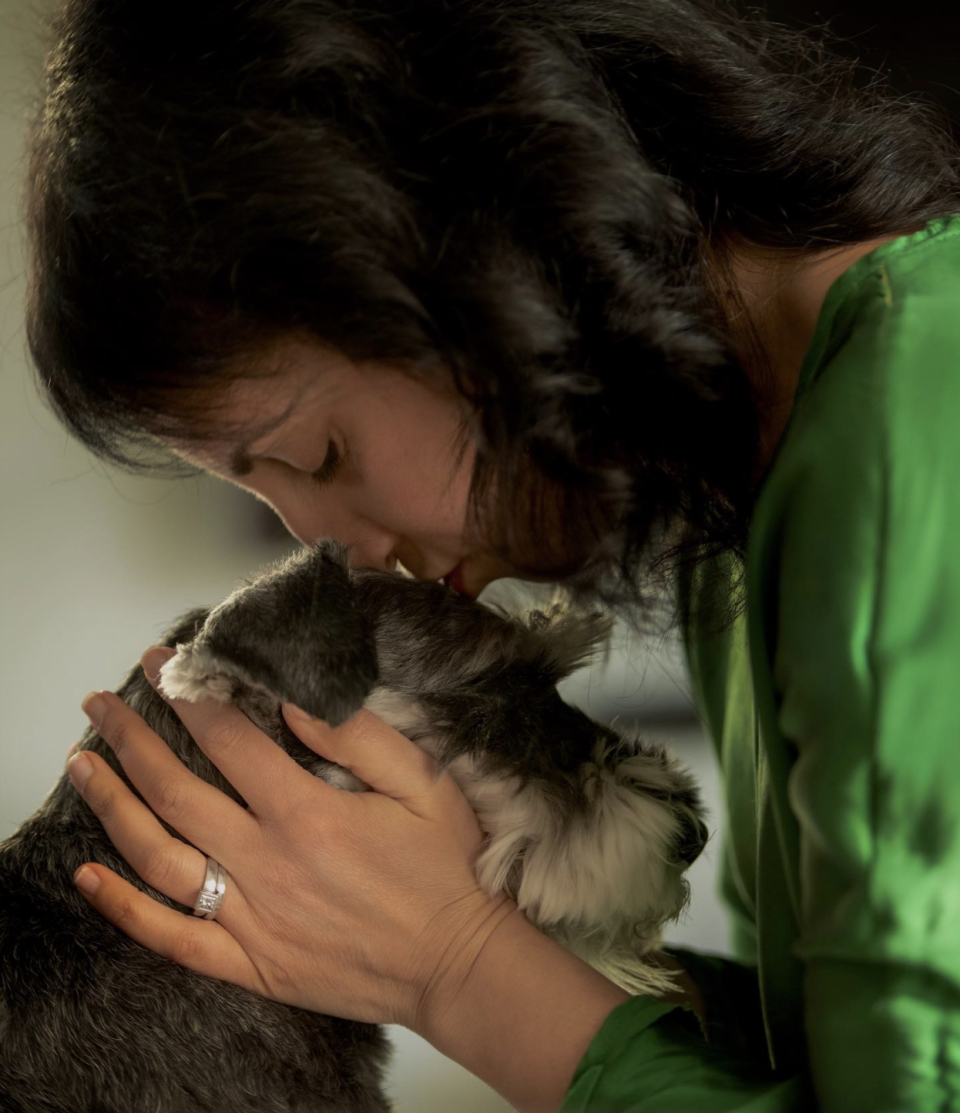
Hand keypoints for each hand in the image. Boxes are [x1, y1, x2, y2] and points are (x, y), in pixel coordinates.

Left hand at [66, 646, 517, 1031]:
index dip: (189, 697)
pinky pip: (173, 937)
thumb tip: (292, 702)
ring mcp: (252, 918)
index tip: (160, 664)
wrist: (456, 962)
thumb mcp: (422, 783)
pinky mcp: (251, 963)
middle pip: (176, 791)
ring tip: (82, 766)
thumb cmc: (443, 865)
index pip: (228, 741)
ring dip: (113, 807)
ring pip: (160, 858)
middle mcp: (267, 863)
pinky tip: (89, 876)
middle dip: (131, 740)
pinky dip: (125, 908)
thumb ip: (357, 737)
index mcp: (308, 814)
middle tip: (100, 706)